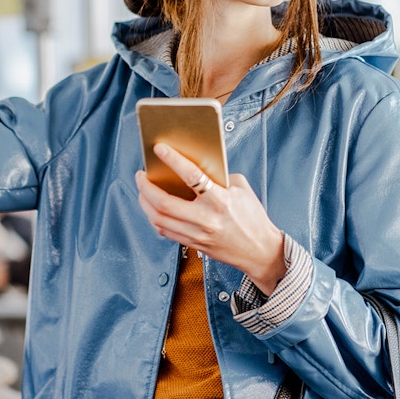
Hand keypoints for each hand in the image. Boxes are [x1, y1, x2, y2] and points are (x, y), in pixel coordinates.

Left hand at [136, 143, 287, 294]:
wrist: (259, 250)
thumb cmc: (252, 217)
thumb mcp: (240, 189)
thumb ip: (218, 177)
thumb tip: (193, 166)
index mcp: (220, 200)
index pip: (191, 175)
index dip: (172, 159)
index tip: (159, 148)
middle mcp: (206, 219)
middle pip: (164, 203)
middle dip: (145, 186)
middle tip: (140, 175)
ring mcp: (197, 234)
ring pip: (159, 219)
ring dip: (145, 202)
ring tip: (143, 190)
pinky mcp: (193, 244)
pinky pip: (164, 231)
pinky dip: (154, 217)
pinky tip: (152, 208)